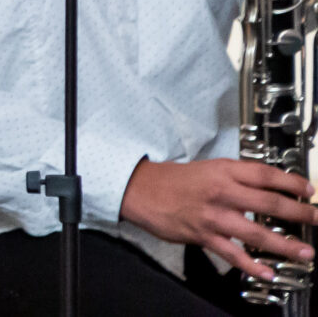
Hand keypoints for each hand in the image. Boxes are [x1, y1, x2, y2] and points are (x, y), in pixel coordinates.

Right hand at [121, 156, 317, 278]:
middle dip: (298, 213)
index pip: (264, 174)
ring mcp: (213, 216)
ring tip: (306, 253)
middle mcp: (221, 192)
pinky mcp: (203, 235)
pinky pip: (233, 253)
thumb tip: (266, 187)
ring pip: (256, 232)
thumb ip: (235, 178)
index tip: (308, 190)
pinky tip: (267, 272)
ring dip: (285, 245)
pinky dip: (252, 265)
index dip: (290, 182)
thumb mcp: (207, 169)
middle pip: (268, 202)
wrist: (140, 189)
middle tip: (316, 218)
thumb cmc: (172, 179)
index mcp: (223, 172)